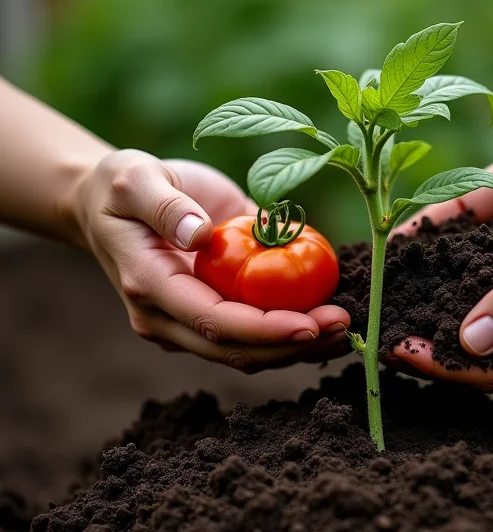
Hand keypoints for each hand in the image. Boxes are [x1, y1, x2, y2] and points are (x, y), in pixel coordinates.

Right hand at [73, 150, 349, 371]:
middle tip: (343, 326)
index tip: (310, 325)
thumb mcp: (134, 179)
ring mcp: (187, 320)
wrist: (110, 204)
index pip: (212, 322)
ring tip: (344, 327)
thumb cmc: (121, 187)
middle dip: (291, 346)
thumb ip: (166, 207)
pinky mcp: (207, 312)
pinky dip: (289, 330)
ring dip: (297, 347)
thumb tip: (201, 236)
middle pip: (234, 350)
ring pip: (246, 352)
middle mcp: (167, 317)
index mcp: (150, 286)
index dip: (263, 330)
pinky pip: (251, 332)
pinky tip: (325, 316)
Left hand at [392, 142, 492, 390]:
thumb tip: (468, 343)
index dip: (441, 364)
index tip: (394, 351)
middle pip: (467, 330)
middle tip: (370, 325)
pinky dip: (430, 233)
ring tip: (370, 287)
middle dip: (420, 328)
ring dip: (417, 284)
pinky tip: (395, 239)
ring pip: (459, 280)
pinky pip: (463, 228)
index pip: (491, 365)